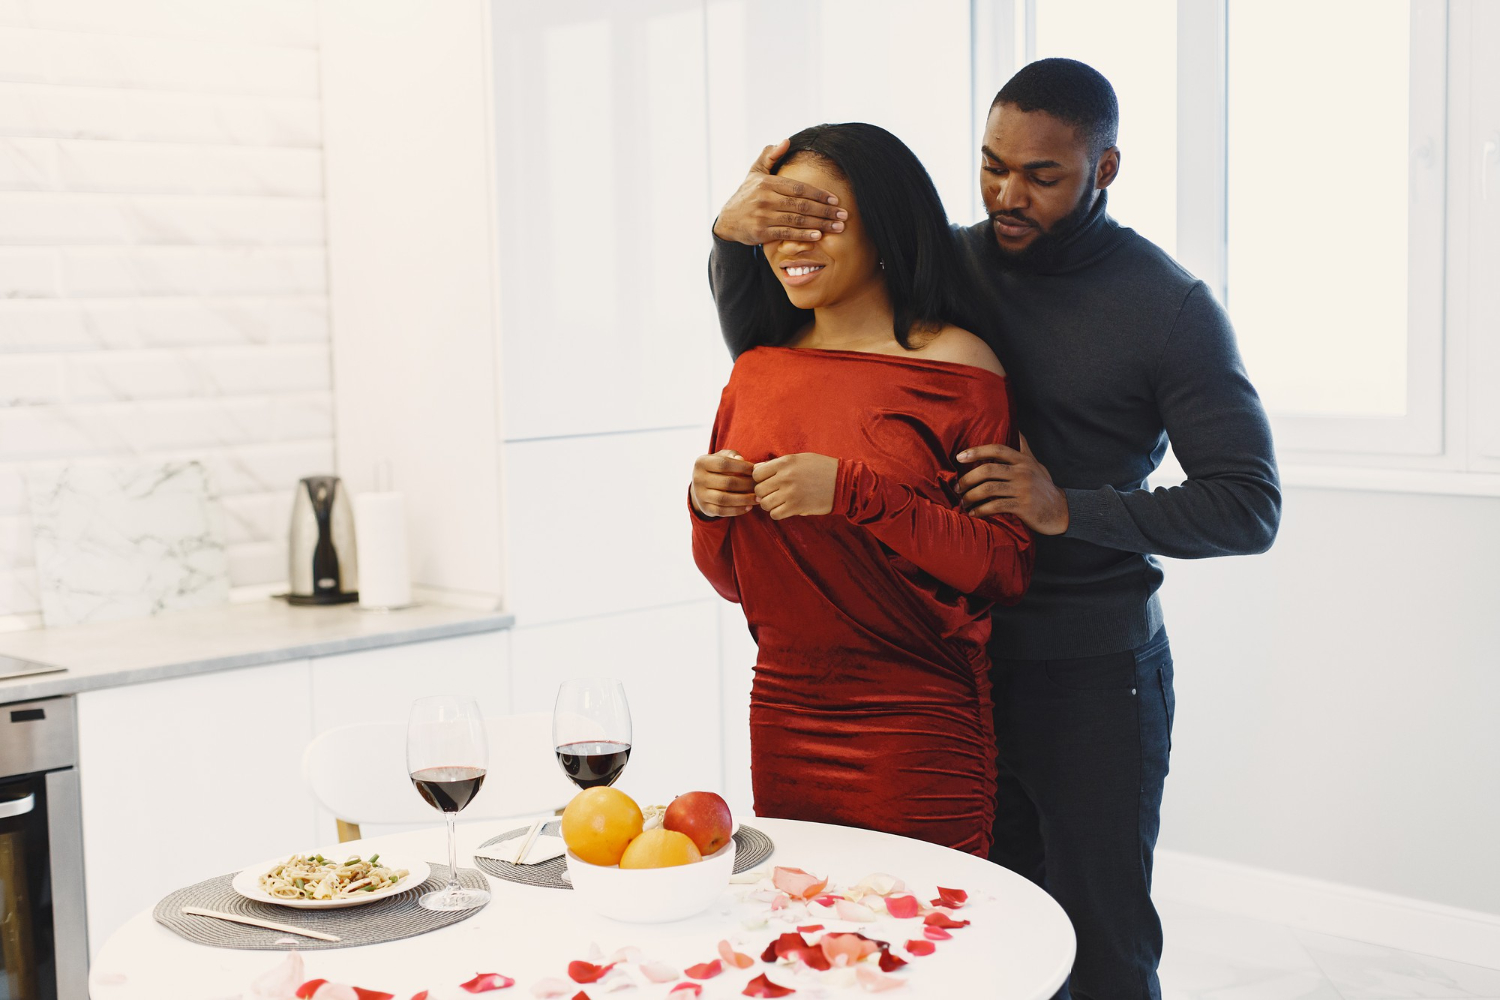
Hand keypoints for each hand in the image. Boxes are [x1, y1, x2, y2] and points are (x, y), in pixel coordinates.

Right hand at [692, 450, 757, 517]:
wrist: (701, 486)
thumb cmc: (717, 468)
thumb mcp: (722, 457)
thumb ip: (732, 455)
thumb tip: (742, 460)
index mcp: (701, 462)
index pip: (724, 464)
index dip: (742, 467)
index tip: (756, 470)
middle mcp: (697, 479)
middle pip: (727, 482)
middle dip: (747, 484)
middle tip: (761, 486)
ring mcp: (700, 495)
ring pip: (725, 499)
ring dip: (745, 499)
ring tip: (758, 498)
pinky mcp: (705, 508)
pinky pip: (722, 511)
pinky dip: (737, 510)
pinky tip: (749, 507)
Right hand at [712, 139, 847, 244]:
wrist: (727, 220)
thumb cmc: (746, 194)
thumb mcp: (755, 172)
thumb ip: (770, 156)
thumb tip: (786, 141)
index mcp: (767, 183)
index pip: (799, 188)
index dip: (819, 194)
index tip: (836, 200)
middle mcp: (765, 199)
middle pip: (802, 205)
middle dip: (825, 211)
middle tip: (843, 215)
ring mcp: (763, 216)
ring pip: (797, 220)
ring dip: (820, 224)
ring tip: (837, 227)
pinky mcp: (761, 232)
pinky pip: (787, 233)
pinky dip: (804, 235)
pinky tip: (818, 235)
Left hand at [752, 453, 837, 519]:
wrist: (844, 483)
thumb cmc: (822, 468)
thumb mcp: (800, 459)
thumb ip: (778, 464)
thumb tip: (757, 469)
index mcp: (785, 462)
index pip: (757, 473)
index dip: (759, 479)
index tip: (767, 482)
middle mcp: (785, 477)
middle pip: (759, 490)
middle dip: (763, 493)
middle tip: (773, 493)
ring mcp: (790, 493)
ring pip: (765, 504)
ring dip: (769, 504)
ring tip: (779, 502)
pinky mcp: (797, 507)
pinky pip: (775, 514)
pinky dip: (777, 513)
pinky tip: (785, 508)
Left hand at [955, 435, 1068, 534]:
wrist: (1060, 511)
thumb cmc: (1043, 486)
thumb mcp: (1035, 464)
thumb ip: (1023, 448)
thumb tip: (1016, 428)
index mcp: (1023, 460)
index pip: (997, 449)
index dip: (976, 451)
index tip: (959, 457)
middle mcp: (1022, 472)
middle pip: (988, 469)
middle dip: (968, 478)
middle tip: (957, 487)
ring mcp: (1023, 489)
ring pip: (989, 489)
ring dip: (971, 496)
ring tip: (963, 501)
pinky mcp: (1022, 506)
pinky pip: (995, 506)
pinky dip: (981, 510)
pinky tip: (974, 513)